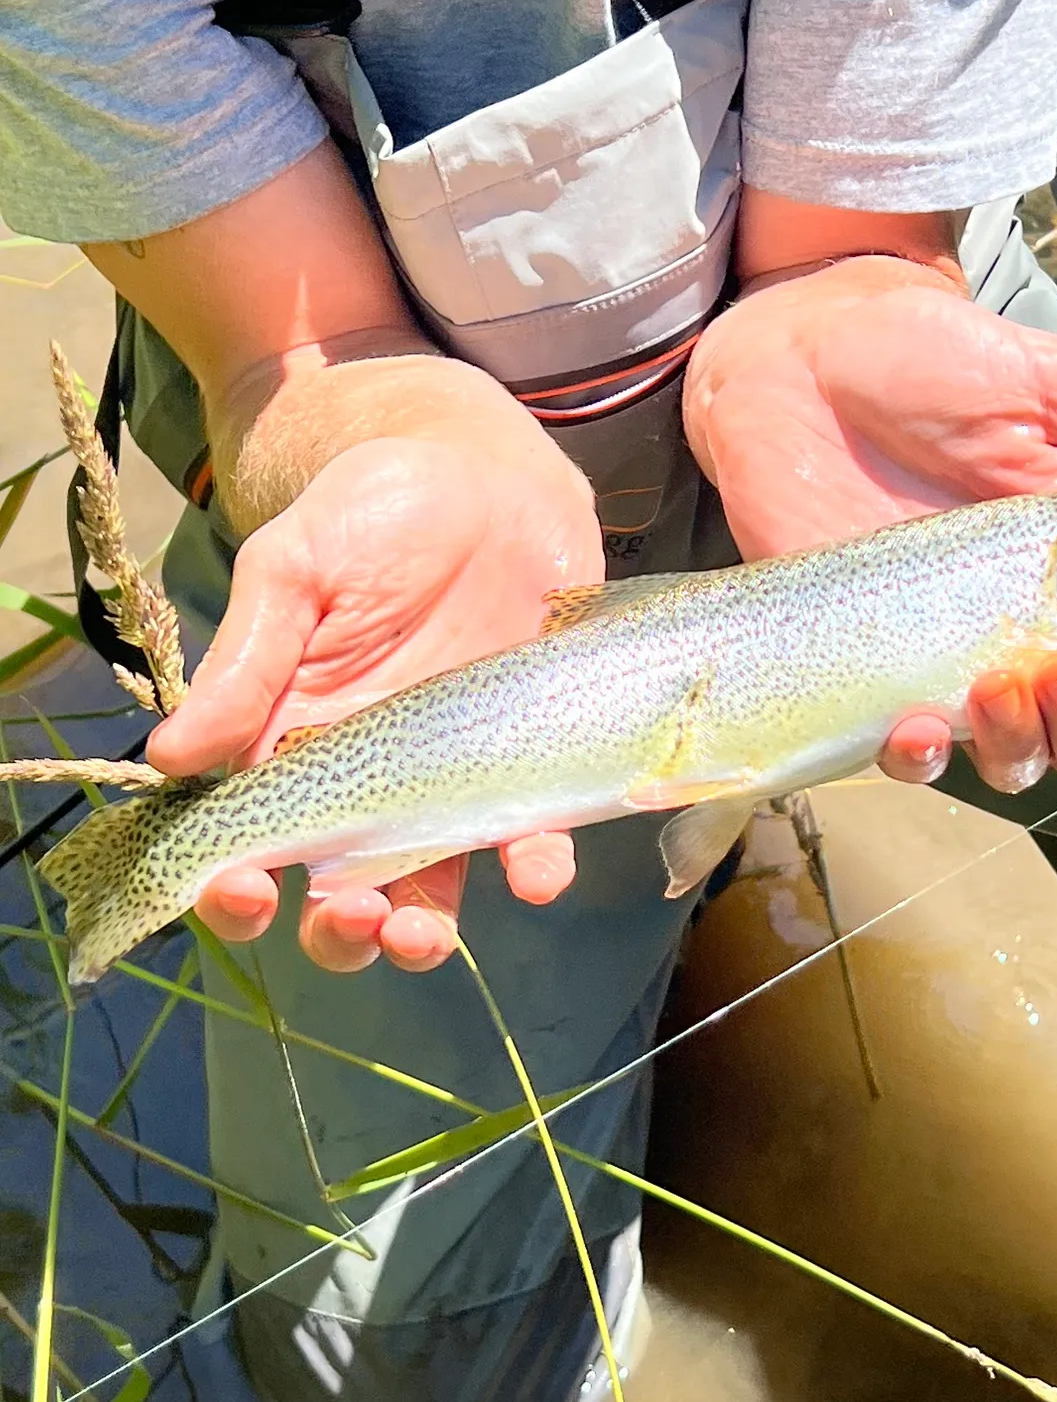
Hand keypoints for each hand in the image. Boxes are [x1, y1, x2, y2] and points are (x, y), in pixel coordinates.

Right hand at [147, 363, 600, 972]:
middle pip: (341, 889)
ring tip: (422, 933)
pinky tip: (536, 870)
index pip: (251, 839)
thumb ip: (248, 660)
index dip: (233, 887)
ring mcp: (454, 775)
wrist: (488, 472)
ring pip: (431, 886)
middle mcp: (372, 776)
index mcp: (293, 739)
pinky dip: (535, 865)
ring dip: (423, 932)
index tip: (239, 888)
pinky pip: (531, 833)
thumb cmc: (376, 509)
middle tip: (350, 917)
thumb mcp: (298, 568)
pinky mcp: (529, 757)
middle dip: (338, 931)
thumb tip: (170, 759)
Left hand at [684, 253, 1056, 790]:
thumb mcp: (1046, 383)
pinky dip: (918, 757)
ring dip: (1023, 744)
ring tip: (1001, 683)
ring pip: (1010, 752)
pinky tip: (915, 725)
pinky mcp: (867, 660)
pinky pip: (903, 747)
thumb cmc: (926, 358)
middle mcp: (1023, 623)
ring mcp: (944, 650)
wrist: (798, 357)